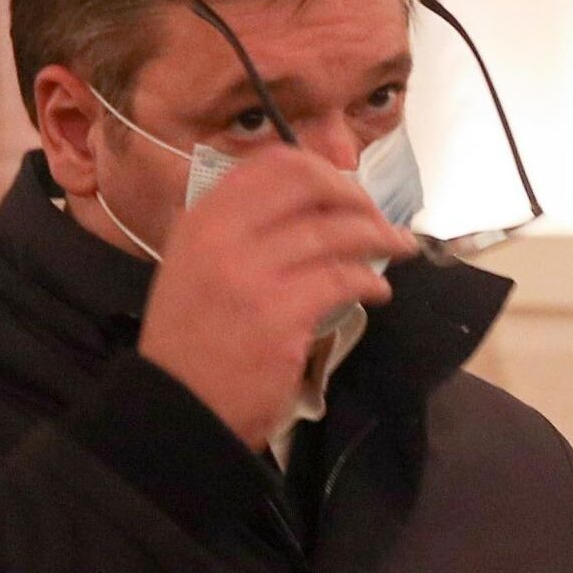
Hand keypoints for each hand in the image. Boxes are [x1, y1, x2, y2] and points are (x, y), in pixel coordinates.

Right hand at [137, 149, 416, 448]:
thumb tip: (305, 205)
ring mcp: (254, 276)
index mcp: (203, 219)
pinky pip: (343, 281)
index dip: (321, 169)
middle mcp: (224, 237)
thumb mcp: (193, 267)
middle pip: (310, 186)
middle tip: (378, 218)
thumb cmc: (189, 341)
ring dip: (377, 238)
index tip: (345, 189)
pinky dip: (370, 281)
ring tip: (395, 249)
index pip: (273, 163)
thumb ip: (236, 230)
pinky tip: (378, 290)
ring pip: (335, 233)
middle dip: (356, 197)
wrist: (177, 410)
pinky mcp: (282, 318)